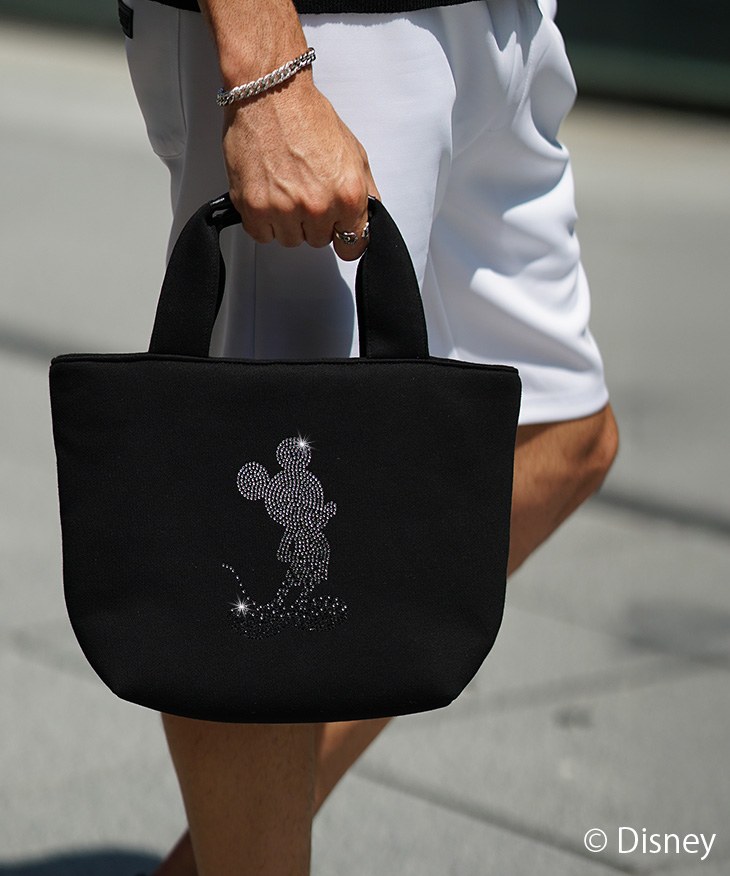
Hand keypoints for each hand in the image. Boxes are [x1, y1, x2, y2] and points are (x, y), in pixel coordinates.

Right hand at [222, 74, 378, 260]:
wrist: (270, 92)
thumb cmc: (307, 116)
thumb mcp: (354, 153)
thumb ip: (365, 192)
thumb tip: (366, 218)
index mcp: (348, 194)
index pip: (353, 245)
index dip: (345, 237)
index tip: (338, 231)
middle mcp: (318, 206)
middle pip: (319, 241)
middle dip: (314, 221)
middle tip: (305, 190)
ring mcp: (285, 210)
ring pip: (290, 240)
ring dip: (288, 222)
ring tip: (285, 188)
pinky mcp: (255, 208)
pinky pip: (262, 235)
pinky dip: (263, 220)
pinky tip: (268, 194)